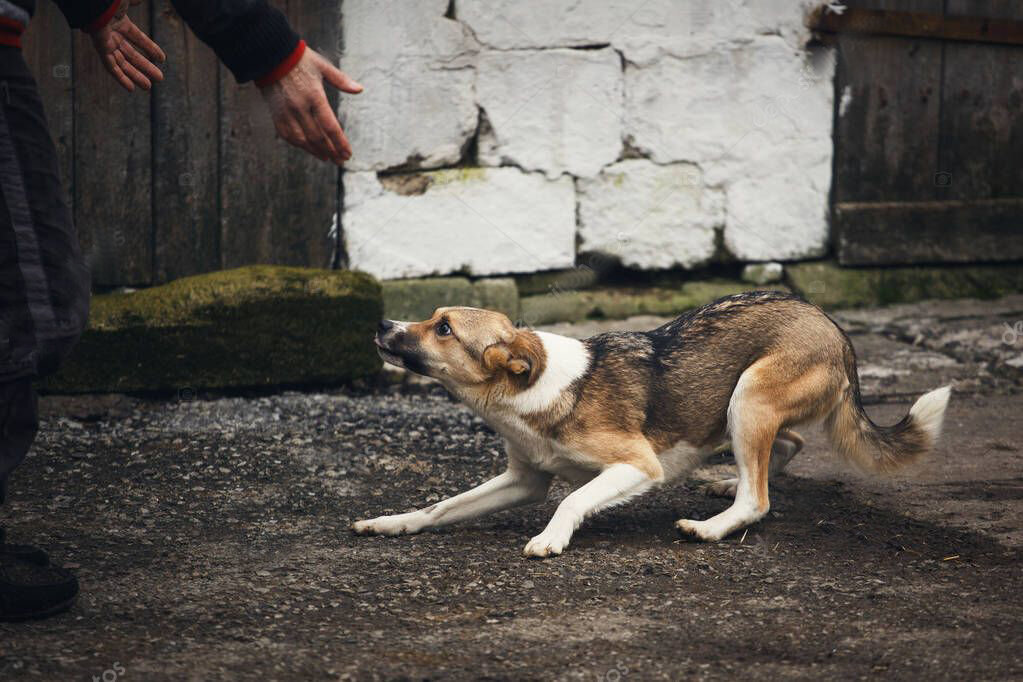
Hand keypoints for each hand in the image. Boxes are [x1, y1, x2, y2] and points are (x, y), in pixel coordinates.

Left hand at [90, 0, 165, 90]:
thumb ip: (134, 1)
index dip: (150, 48)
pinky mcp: (100, 47)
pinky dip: (120, 77)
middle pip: (131, 54)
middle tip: (159, 78)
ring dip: (135, 76)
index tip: (162, 59)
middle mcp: (113, 33)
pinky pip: (110, 66)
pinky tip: (130, 89)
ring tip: (148, 87)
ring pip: (122, 63)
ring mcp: (106, 41)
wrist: (96, 1)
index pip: (138, 38)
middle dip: (145, 67)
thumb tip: (140, 1)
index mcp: (120, 21)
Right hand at [260, 48, 362, 163]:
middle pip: (317, 137)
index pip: (330, 126)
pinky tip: (308, 148)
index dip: (340, 143)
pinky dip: (299, 144)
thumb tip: (359, 89)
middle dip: (331, 151)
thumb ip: (341, 80)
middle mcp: (299, 107)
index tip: (347, 153)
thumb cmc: (299, 59)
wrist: (269, 54)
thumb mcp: (322, 66)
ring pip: (302, 140)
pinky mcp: (275, 113)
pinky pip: (287, 135)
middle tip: (341, 159)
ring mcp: (286, 112)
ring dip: (315, 151)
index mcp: (314, 96)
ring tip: (327, 158)